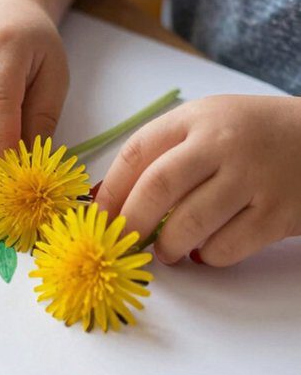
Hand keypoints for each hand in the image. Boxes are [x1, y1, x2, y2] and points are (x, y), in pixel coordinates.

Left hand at [95, 95, 300, 265]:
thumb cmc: (251, 133)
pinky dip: (207, 256)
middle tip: (125, 241)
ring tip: (166, 251)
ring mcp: (251, 178)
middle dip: (132, 221)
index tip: (98, 215)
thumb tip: (110, 198)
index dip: (111, 188)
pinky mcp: (277, 213)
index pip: (138, 150)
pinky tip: (205, 250)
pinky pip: (227, 246)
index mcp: (197, 117)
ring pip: (190, 223)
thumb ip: (165, 151)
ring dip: (168, 246)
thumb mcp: (208, 122)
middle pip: (159, 186)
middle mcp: (222, 143)